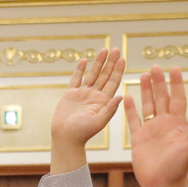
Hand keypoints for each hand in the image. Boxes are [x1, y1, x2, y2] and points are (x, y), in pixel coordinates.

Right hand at [50, 49, 125, 172]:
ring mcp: (83, 94)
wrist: (65, 137)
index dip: (118, 70)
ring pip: (92, 74)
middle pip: (104, 75)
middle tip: (115, 49)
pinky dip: (80, 70)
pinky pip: (76, 79)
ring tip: (104, 50)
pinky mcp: (70, 94)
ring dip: (98, 62)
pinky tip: (84, 60)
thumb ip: (110, 108)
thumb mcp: (100, 121)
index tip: (122, 58)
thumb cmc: (83, 133)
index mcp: (104, 101)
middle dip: (110, 62)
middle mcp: (95, 95)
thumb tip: (122, 96)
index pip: (113, 82)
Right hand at [123, 66, 187, 186]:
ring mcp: (151, 130)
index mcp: (179, 123)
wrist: (162, 184)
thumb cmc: (178, 167)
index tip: (174, 68)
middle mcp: (165, 123)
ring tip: (143, 76)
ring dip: (146, 91)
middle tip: (155, 67)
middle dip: (159, 82)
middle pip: (162, 98)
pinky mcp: (138, 138)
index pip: (178, 98)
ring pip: (148, 105)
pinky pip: (134, 120)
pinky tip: (128, 97)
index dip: (176, 83)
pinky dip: (130, 109)